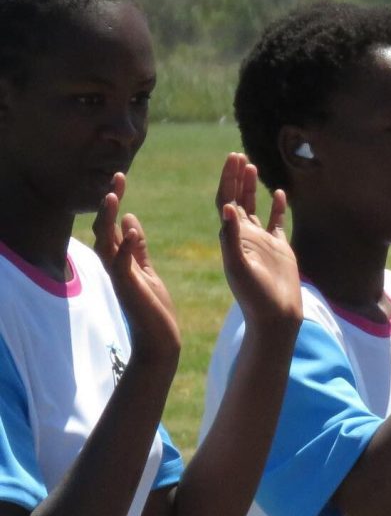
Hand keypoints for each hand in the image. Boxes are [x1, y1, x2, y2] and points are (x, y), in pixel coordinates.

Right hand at [92, 173, 179, 361]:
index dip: (114, 200)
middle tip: (117, 176)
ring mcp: (120, 277)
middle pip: (104, 227)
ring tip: (113, 196)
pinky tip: (133, 231)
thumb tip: (131, 220)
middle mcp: (116, 265)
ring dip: (108, 220)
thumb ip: (138, 248)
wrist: (160, 339)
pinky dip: (127, 247)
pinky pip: (122, 265)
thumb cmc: (153, 307)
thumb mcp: (147, 271)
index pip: (113, 223)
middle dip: (109, 202)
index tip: (119, 177)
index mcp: (121, 259)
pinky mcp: (129, 288)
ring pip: (106, 243)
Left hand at [216, 154, 301, 327]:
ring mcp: (262, 242)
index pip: (225, 201)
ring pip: (254, 207)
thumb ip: (232, 238)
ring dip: (251, 187)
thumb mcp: (240, 266)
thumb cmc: (255, 295)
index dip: (227, 180)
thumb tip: (226, 207)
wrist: (275, 316)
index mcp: (232, 237)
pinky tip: (278, 193)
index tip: (232, 159)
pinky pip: (276, 222)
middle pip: (236, 200)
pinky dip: (276, 207)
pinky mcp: (279, 248)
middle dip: (236, 177)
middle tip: (238, 155)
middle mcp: (245, 236)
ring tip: (251, 166)